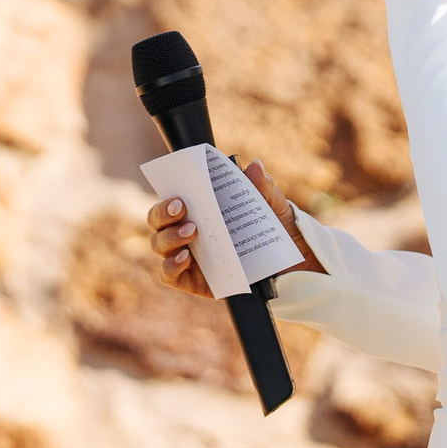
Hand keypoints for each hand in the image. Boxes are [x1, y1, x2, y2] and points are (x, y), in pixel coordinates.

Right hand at [146, 160, 319, 297]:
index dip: (167, 192)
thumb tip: (255, 166)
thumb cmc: (272, 229)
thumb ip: (263, 187)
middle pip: (157, 220)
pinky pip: (168, 275)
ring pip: (159, 244)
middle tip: (182, 209)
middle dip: (162, 213)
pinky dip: (171, 266)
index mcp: (199, 207)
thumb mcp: (272, 206)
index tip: (180, 192)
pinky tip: (185, 259)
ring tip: (192, 232)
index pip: (171, 196)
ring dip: (169, 237)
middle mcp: (185, 230)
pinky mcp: (191, 281)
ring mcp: (186, 256)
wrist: (289, 264)